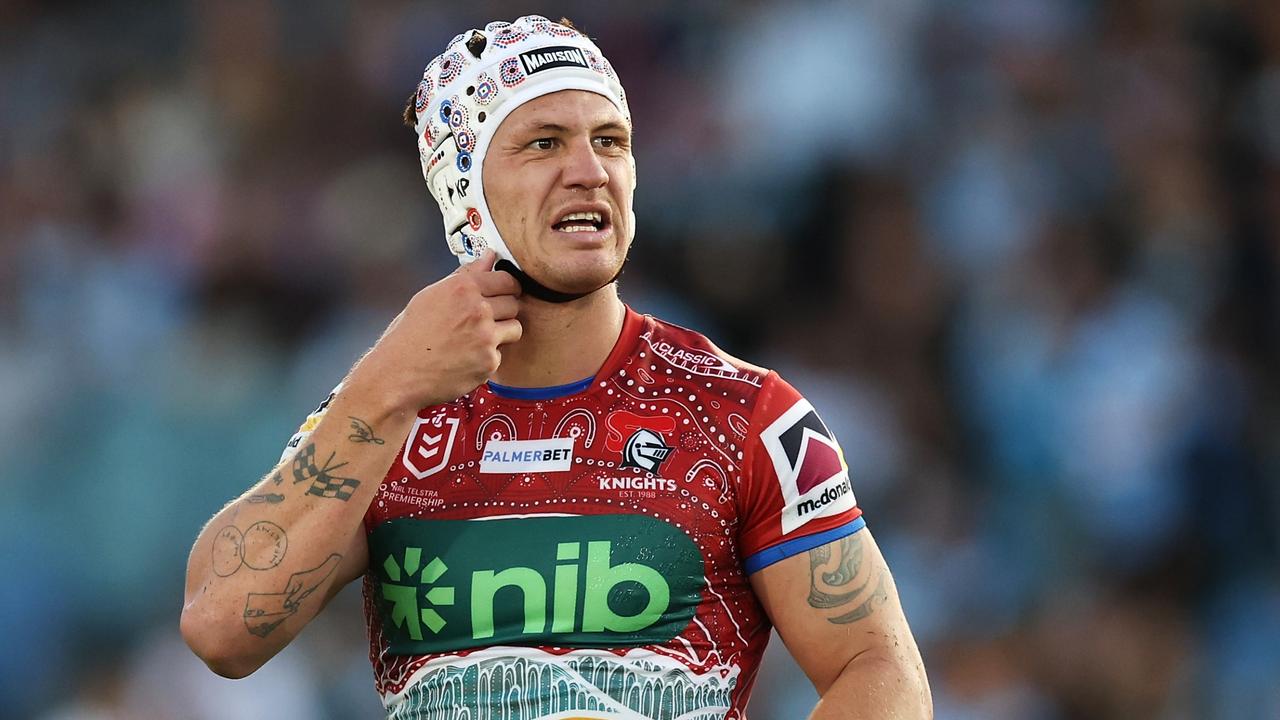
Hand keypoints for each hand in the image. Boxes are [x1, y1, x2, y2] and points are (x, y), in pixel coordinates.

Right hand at [349, 249, 521, 411]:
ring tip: (477, 339)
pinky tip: (466, 358)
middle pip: (514, 303)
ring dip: (502, 333)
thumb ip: (465, 275)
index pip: (506, 279)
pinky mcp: (489, 361)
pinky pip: (501, 354)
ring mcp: (485, 336)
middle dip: (504, 310)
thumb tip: (489, 257)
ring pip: (515, 328)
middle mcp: (477, 309)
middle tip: (484, 320)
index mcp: (462, 288)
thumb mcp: (431, 296)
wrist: (397, 373)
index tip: (503, 293)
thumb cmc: (409, 335)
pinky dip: (488, 357)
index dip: (506, 287)